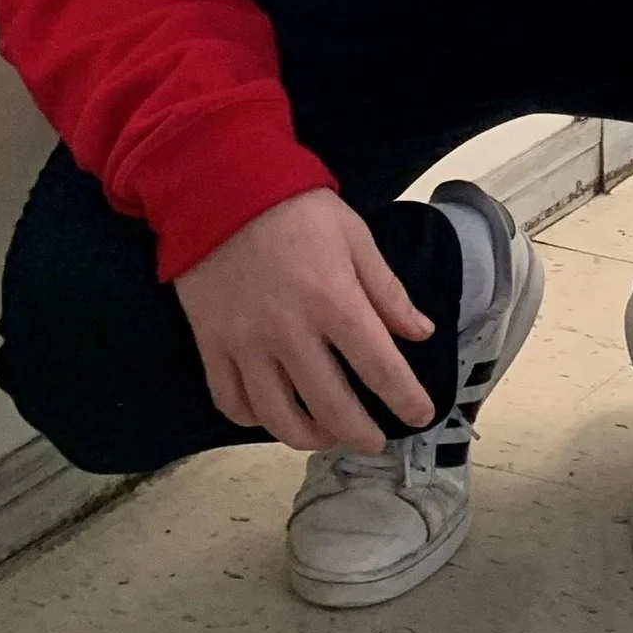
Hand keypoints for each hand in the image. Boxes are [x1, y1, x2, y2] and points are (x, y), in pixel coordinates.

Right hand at [174, 189, 436, 452]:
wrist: (219, 189)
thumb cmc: (296, 209)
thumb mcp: (356, 238)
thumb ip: (388, 291)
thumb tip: (421, 332)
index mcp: (335, 301)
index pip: (380, 367)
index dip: (405, 399)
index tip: (420, 416)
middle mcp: (291, 333)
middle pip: (331, 406)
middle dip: (359, 434)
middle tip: (375, 443)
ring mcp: (246, 344)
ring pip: (279, 417)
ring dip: (309, 437)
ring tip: (327, 436)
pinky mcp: (211, 346)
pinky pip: (232, 401)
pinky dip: (255, 420)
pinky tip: (273, 417)